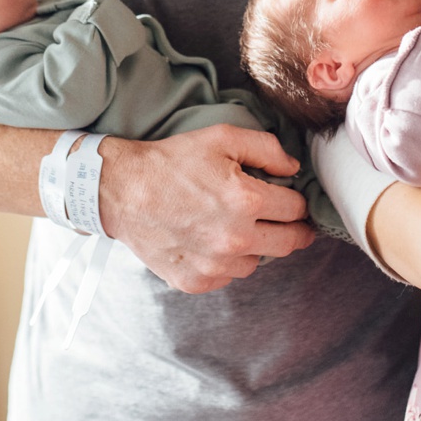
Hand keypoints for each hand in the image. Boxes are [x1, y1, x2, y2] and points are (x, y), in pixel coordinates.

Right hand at [97, 124, 314, 292]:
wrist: (122, 191)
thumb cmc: (172, 161)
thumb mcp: (221, 138)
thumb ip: (267, 149)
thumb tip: (294, 170)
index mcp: (245, 201)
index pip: (295, 208)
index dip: (298, 201)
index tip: (293, 200)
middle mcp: (234, 238)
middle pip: (289, 242)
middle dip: (295, 230)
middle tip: (290, 222)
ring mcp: (214, 265)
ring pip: (257, 261)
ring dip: (256, 246)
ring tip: (236, 227)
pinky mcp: (195, 282)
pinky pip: (228, 277)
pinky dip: (226, 262)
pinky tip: (211, 242)